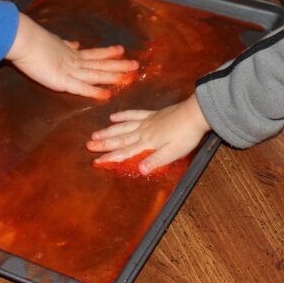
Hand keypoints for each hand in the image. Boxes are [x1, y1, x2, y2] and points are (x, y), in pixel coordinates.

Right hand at [5, 13, 138, 98]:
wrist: (23, 40)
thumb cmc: (31, 41)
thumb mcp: (52, 41)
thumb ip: (64, 45)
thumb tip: (75, 43)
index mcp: (70, 53)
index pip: (93, 54)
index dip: (108, 53)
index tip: (121, 51)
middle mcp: (73, 61)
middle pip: (100, 63)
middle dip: (118, 65)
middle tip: (135, 65)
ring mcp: (69, 71)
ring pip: (96, 74)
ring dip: (113, 76)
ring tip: (129, 76)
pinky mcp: (61, 81)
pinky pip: (81, 88)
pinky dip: (94, 91)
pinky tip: (106, 94)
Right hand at [87, 94, 210, 174]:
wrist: (196, 113)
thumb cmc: (186, 135)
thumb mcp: (173, 153)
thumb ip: (155, 160)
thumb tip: (138, 169)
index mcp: (147, 143)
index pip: (125, 152)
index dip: (109, 157)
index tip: (95, 161)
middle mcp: (143, 132)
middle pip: (119, 138)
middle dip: (103, 143)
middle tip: (88, 145)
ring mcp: (147, 121)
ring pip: (123, 126)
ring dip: (108, 131)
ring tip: (95, 133)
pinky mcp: (153, 114)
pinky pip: (134, 114)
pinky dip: (123, 115)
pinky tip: (114, 116)